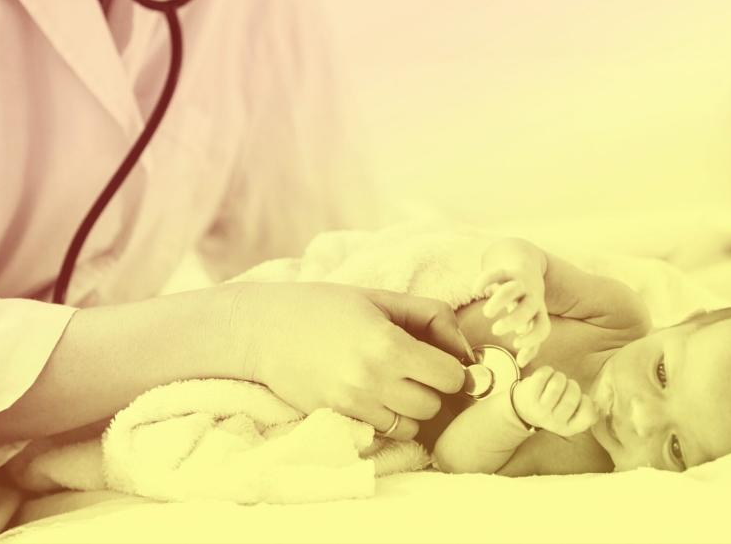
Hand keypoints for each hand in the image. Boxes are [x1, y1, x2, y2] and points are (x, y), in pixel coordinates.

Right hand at [231, 282, 470, 440]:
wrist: (263, 329)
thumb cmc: (325, 307)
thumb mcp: (382, 298)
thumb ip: (432, 316)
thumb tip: (466, 350)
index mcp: (388, 345)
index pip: (451, 377)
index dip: (451, 367)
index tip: (438, 358)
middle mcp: (372, 379)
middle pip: (434, 406)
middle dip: (432, 389)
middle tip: (416, 371)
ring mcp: (352, 404)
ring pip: (411, 426)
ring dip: (411, 409)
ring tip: (393, 384)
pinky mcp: (336, 418)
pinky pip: (382, 432)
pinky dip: (386, 419)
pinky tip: (373, 396)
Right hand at [474, 266, 550, 366]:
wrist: (525, 263)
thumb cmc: (526, 300)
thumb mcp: (532, 320)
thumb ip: (530, 342)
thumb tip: (522, 363)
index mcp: (538, 311)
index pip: (542, 327)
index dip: (532, 338)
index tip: (515, 343)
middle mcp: (531, 297)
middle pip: (529, 308)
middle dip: (513, 321)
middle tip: (496, 330)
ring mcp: (520, 283)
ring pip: (512, 289)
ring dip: (499, 302)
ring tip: (488, 313)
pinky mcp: (507, 270)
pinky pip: (496, 273)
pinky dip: (484, 280)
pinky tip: (476, 290)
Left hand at [511, 366, 599, 437]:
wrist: (523, 408)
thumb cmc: (554, 408)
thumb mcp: (571, 416)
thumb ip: (587, 412)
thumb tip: (598, 404)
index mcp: (568, 429)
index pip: (588, 415)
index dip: (587, 401)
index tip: (580, 398)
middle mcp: (553, 422)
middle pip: (572, 397)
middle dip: (572, 385)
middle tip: (567, 386)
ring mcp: (539, 409)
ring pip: (557, 384)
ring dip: (560, 377)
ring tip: (556, 380)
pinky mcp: (528, 394)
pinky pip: (544, 374)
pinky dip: (547, 370)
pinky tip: (546, 376)